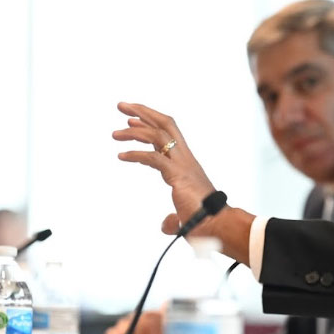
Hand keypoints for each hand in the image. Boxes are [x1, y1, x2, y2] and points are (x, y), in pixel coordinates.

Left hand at [113, 102, 216, 234]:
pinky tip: (121, 156)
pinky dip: (135, 154)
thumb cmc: (206, 223)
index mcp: (187, 164)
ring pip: (158, 135)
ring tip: (114, 134)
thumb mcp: (184, 218)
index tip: (131, 120)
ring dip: (134, 131)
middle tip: (122, 106)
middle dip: (143, 112)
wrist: (218, 226)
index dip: (150, 124)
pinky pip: (153, 157)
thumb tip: (167, 224)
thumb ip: (173, 219)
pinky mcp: (177, 174)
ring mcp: (183, 165)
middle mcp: (186, 159)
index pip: (169, 134)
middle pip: (166, 124)